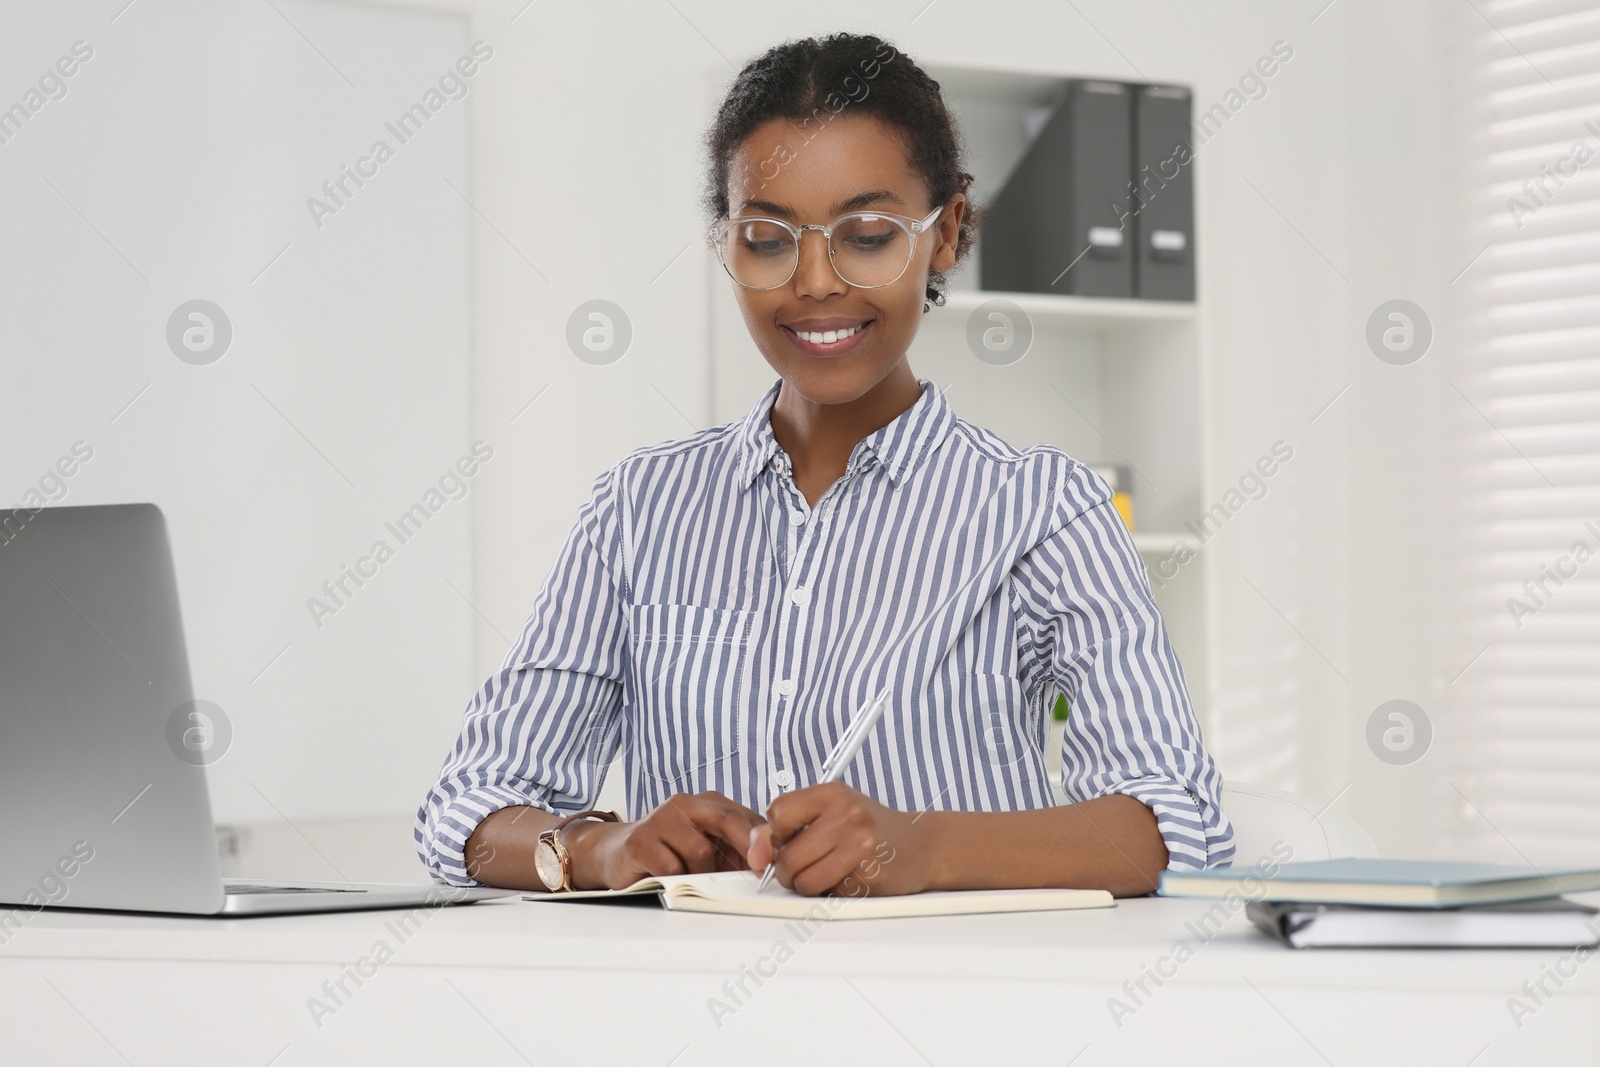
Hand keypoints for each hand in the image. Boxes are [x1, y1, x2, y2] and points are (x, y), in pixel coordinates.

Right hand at [568, 791, 766, 889]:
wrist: (616, 854)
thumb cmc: (670, 852)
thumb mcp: (708, 847)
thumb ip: (737, 849)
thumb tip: (772, 862)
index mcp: (707, 803)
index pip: (744, 816)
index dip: (763, 841)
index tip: (773, 866)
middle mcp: (685, 804)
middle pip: (726, 819)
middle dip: (746, 847)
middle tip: (758, 873)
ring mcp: (660, 819)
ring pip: (700, 851)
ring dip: (701, 872)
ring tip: (688, 875)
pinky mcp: (640, 841)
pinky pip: (671, 867)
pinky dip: (676, 879)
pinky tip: (668, 877)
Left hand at [746, 782, 930, 896]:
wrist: (922, 846)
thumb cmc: (870, 829)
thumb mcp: (832, 812)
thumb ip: (790, 826)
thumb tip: (756, 852)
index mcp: (833, 793)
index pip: (778, 813)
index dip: (778, 834)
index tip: (792, 838)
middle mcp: (848, 814)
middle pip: (788, 856)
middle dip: (789, 870)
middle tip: (808, 865)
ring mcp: (861, 845)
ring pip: (804, 882)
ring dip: (809, 886)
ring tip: (828, 873)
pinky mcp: (870, 875)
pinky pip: (830, 894)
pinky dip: (834, 893)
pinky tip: (850, 878)